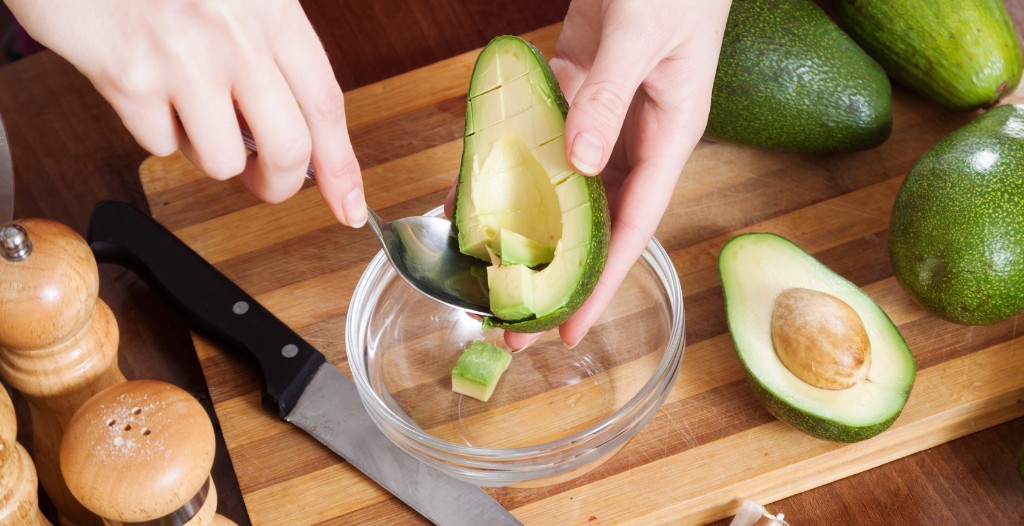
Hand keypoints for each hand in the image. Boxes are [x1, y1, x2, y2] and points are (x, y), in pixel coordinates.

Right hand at [5, 0, 366, 226]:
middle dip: (279, 183)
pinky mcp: (129, 78)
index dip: (342, 166)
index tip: (350, 206)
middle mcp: (236, 36)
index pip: (326, 104)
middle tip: (267, 182)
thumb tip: (293, 124)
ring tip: (188, 106)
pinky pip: (159, 144)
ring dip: (206, 150)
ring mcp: (184, 60)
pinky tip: (145, 85)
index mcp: (272, 8)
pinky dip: (154, 129)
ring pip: (221, 160)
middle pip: (289, 149)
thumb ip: (269, 47)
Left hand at [505, 0, 731, 349]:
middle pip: (593, 223)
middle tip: (510, 322)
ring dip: (524, 228)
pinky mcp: (574, 88)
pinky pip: (537, 138)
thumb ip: (607, 96)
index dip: (600, 282)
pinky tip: (470, 189)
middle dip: (555, 275)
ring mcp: (602, 114)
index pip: (633, 227)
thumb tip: (578, 164)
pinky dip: (504, 163)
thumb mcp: (644, 35)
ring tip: (482, 272)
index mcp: (668, 134)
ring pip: (561, 188)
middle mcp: (634, 136)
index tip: (567, 328)